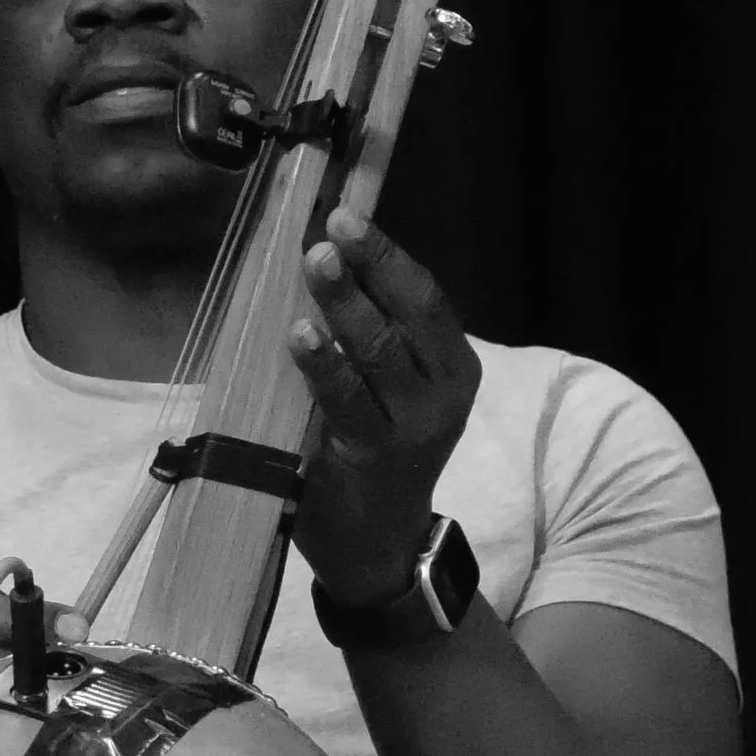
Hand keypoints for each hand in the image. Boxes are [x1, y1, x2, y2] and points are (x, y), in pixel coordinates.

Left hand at [288, 206, 479, 604]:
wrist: (377, 542)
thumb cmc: (376, 447)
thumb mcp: (391, 387)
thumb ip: (372, 331)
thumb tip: (322, 251)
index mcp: (454, 364)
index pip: (426, 297)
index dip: (387, 253)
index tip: (346, 212)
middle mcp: (444, 392)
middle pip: (411, 314)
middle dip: (372, 265)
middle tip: (331, 227)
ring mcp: (413, 427)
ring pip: (380, 352)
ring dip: (345, 303)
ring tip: (314, 262)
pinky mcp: (374, 457)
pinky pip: (348, 401)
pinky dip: (324, 364)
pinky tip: (301, 334)